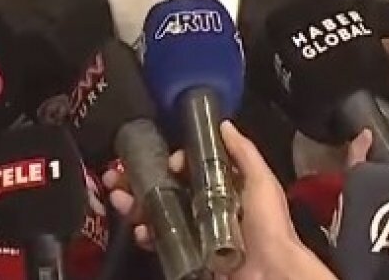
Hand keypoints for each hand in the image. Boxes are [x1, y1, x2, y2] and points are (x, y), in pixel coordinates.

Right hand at [105, 122, 335, 278]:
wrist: (269, 272)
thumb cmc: (269, 226)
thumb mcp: (261, 182)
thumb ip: (244, 153)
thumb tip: (223, 125)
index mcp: (226, 189)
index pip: (191, 169)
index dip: (174, 162)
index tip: (167, 160)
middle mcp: (208, 208)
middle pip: (168, 190)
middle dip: (142, 182)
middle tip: (119, 178)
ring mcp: (196, 232)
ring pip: (158, 213)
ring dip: (136, 204)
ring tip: (120, 199)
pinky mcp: (188, 254)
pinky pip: (161, 241)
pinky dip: (146, 233)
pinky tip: (139, 229)